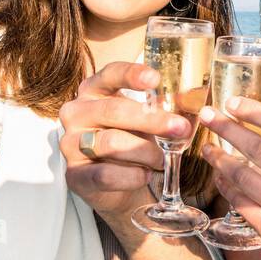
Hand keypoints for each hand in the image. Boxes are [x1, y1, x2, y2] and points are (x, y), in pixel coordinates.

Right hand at [58, 61, 191, 216]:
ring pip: (112, 142)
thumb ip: (163, 109)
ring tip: (162, 159)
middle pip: (114, 110)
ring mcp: (70, 143)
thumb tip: (190, 101)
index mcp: (94, 90)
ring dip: (145, 152)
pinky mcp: (74, 175)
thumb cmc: (133, 141)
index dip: (132, 74)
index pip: (110, 74)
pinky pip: (105, 174)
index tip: (156, 79)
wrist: (119, 184)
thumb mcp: (147, 121)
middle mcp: (77, 112)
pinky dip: (132, 176)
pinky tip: (146, 175)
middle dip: (152, 120)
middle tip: (181, 128)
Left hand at [196, 97, 260, 259]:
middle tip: (206, 116)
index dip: (255, 111)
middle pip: (259, 148)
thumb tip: (257, 118)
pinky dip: (224, 185)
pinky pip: (239, 200)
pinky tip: (217, 176)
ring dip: (220, 159)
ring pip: (244, 175)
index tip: (231, 103)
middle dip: (228, 128)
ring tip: (208, 149)